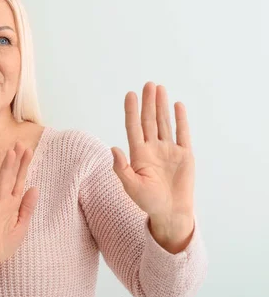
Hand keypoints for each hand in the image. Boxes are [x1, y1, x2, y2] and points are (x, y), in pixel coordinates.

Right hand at [0, 141, 38, 268]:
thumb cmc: (2, 243)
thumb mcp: (22, 225)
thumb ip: (27, 207)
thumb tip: (35, 187)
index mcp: (13, 203)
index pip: (19, 180)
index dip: (24, 166)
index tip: (28, 150)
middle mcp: (4, 201)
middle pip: (11, 177)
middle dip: (16, 161)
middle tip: (20, 143)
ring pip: (1, 183)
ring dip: (5, 168)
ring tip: (10, 152)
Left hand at [111, 82, 194, 241]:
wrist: (170, 212)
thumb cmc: (148, 201)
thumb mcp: (131, 186)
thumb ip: (122, 168)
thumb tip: (113, 148)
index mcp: (138, 154)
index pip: (133, 127)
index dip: (131, 111)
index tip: (130, 95)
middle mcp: (152, 148)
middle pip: (149, 121)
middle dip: (148, 103)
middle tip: (148, 85)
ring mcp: (168, 150)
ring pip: (164, 123)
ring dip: (161, 106)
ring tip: (159, 88)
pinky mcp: (184, 154)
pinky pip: (182, 133)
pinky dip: (180, 119)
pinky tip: (177, 105)